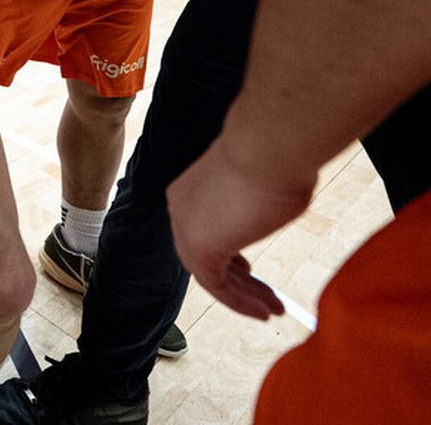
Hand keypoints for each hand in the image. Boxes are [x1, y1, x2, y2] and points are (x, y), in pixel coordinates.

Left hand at [167, 139, 312, 319]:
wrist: (269, 146)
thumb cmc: (276, 157)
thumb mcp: (263, 183)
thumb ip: (258, 202)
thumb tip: (274, 204)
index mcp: (192, 190)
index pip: (203, 231)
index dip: (226, 255)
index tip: (248, 270)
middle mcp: (182, 208)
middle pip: (206, 255)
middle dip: (239, 280)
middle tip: (268, 298)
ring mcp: (186, 227)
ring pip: (212, 274)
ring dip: (246, 296)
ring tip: (275, 310)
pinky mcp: (198, 247)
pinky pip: (216, 285)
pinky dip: (240, 302)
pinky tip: (265, 311)